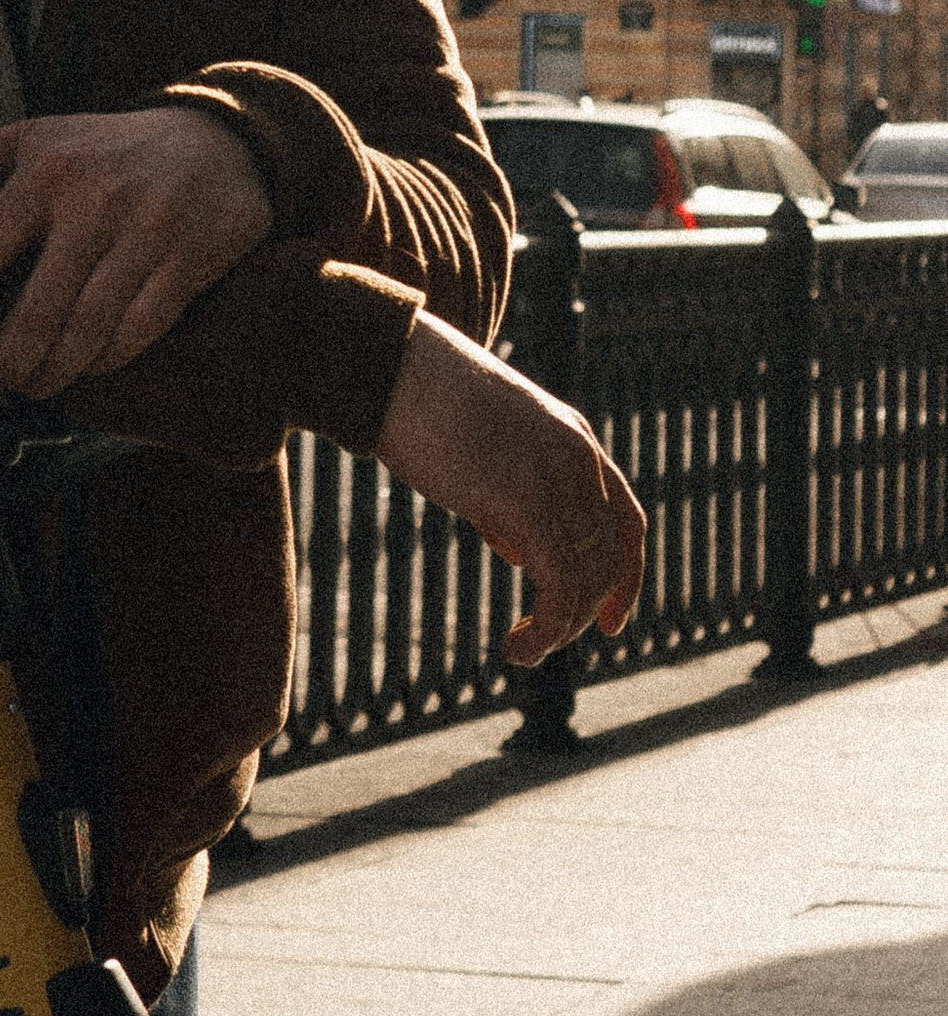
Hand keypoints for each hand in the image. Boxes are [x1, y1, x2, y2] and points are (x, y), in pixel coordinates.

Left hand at [0, 107, 275, 398]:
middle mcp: (93, 200)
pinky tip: (88, 370)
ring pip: (87, 330)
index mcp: (44, 169)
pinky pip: (138, 330)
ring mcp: (145, 232)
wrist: (217, 139)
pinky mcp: (189, 260)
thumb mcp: (37, 134)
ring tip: (32, 387)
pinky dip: (107, 360)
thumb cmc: (107, 149)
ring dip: (53, 373)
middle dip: (6, 364)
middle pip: (36, 311)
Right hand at [375, 311, 645, 665]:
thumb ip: (511, 497)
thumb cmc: (419, 402)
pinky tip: (518, 647)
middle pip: (609, 557)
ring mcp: (558, 478)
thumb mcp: (482, 449)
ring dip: (562, 627)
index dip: (625, 576)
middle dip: (581, 609)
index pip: (624, 520)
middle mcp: (580, 458)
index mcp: (574, 438)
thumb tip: (522, 554)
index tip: (608, 622)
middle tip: (538, 640)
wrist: (390, 365)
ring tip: (523, 650)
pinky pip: (561, 585)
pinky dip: (548, 628)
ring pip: (588, 577)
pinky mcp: (529, 502)